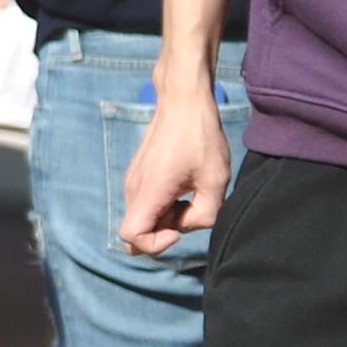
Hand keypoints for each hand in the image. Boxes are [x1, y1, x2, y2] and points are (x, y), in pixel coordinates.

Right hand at [118, 68, 228, 254]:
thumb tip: (187, 225)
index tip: (178, 229)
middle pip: (135, 232)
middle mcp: (133, 188)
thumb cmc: (200, 137)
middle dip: (163, 233)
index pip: (130, 237)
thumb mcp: (216, 180)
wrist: (182, 102)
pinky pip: (145, 203)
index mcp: (149, 191)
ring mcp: (133, 181)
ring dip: (164, 218)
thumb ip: (205, 215)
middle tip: (190, 211)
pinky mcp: (138, 175)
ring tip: (189, 195)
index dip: (154, 245)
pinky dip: (162, 206)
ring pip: (142, 218)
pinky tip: (183, 187)